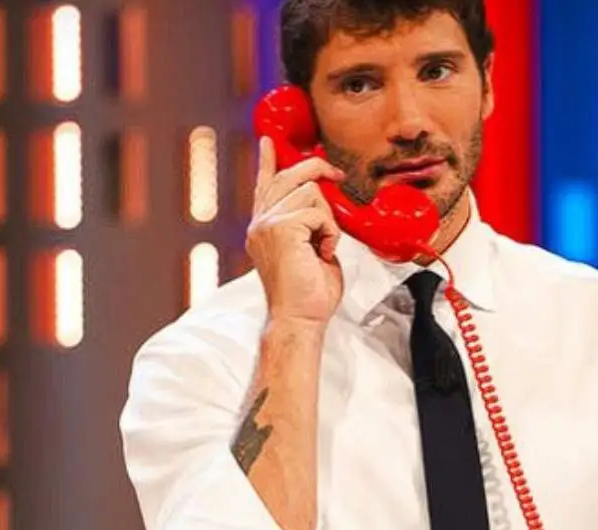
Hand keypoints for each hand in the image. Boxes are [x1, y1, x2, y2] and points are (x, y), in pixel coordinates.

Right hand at [245, 136, 347, 326]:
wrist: (300, 319)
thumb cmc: (309, 294)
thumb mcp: (310, 250)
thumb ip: (310, 224)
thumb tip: (323, 203)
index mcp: (264, 228)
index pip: (265, 185)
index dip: (268, 161)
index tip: (268, 142)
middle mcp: (260, 223)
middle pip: (289, 175)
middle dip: (318, 170)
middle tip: (337, 175)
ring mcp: (267, 224)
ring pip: (309, 191)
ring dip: (327, 217)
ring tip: (324, 244)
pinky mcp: (280, 229)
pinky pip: (317, 211)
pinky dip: (329, 231)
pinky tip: (323, 252)